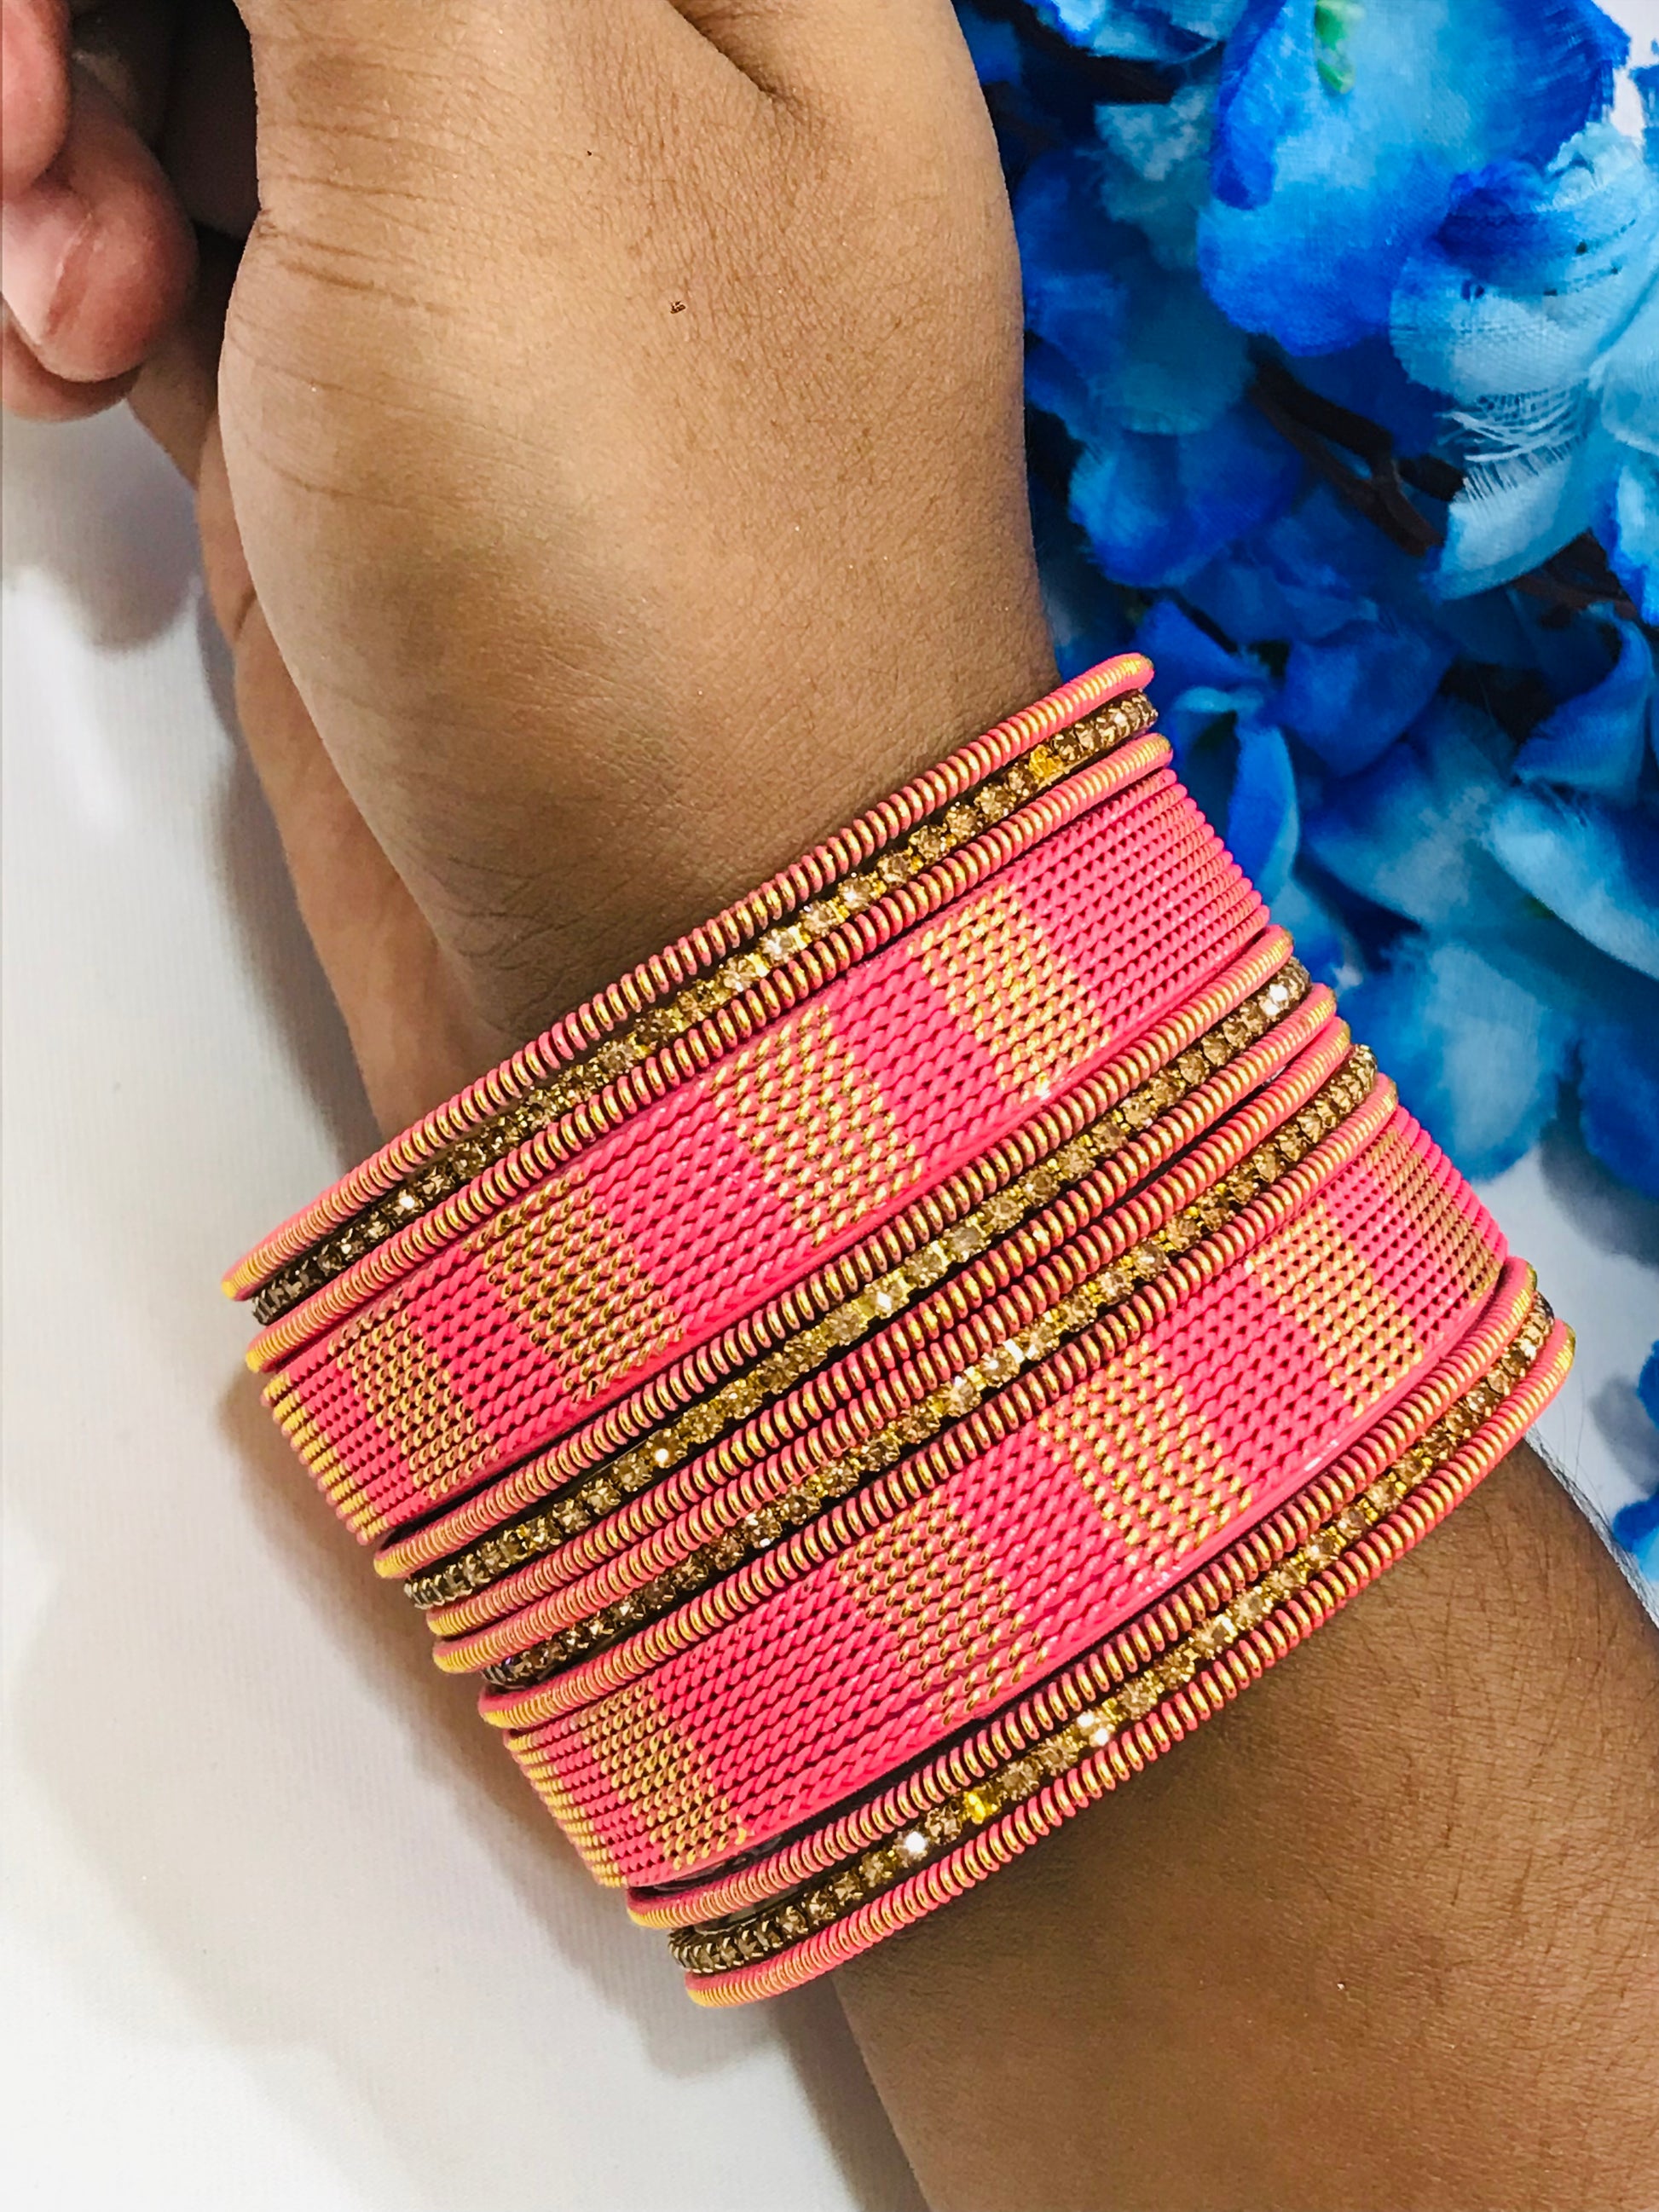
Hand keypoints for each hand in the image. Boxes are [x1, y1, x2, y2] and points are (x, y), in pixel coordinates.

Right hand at [2, 0, 1053, 1132]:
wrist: (661, 975)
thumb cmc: (647, 572)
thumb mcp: (493, 110)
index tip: (76, 27)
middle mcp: (607, 79)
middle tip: (14, 120)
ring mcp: (471, 256)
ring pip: (184, 54)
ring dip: (45, 123)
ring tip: (57, 300)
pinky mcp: (358, 413)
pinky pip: (160, 236)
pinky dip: (67, 264)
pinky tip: (61, 362)